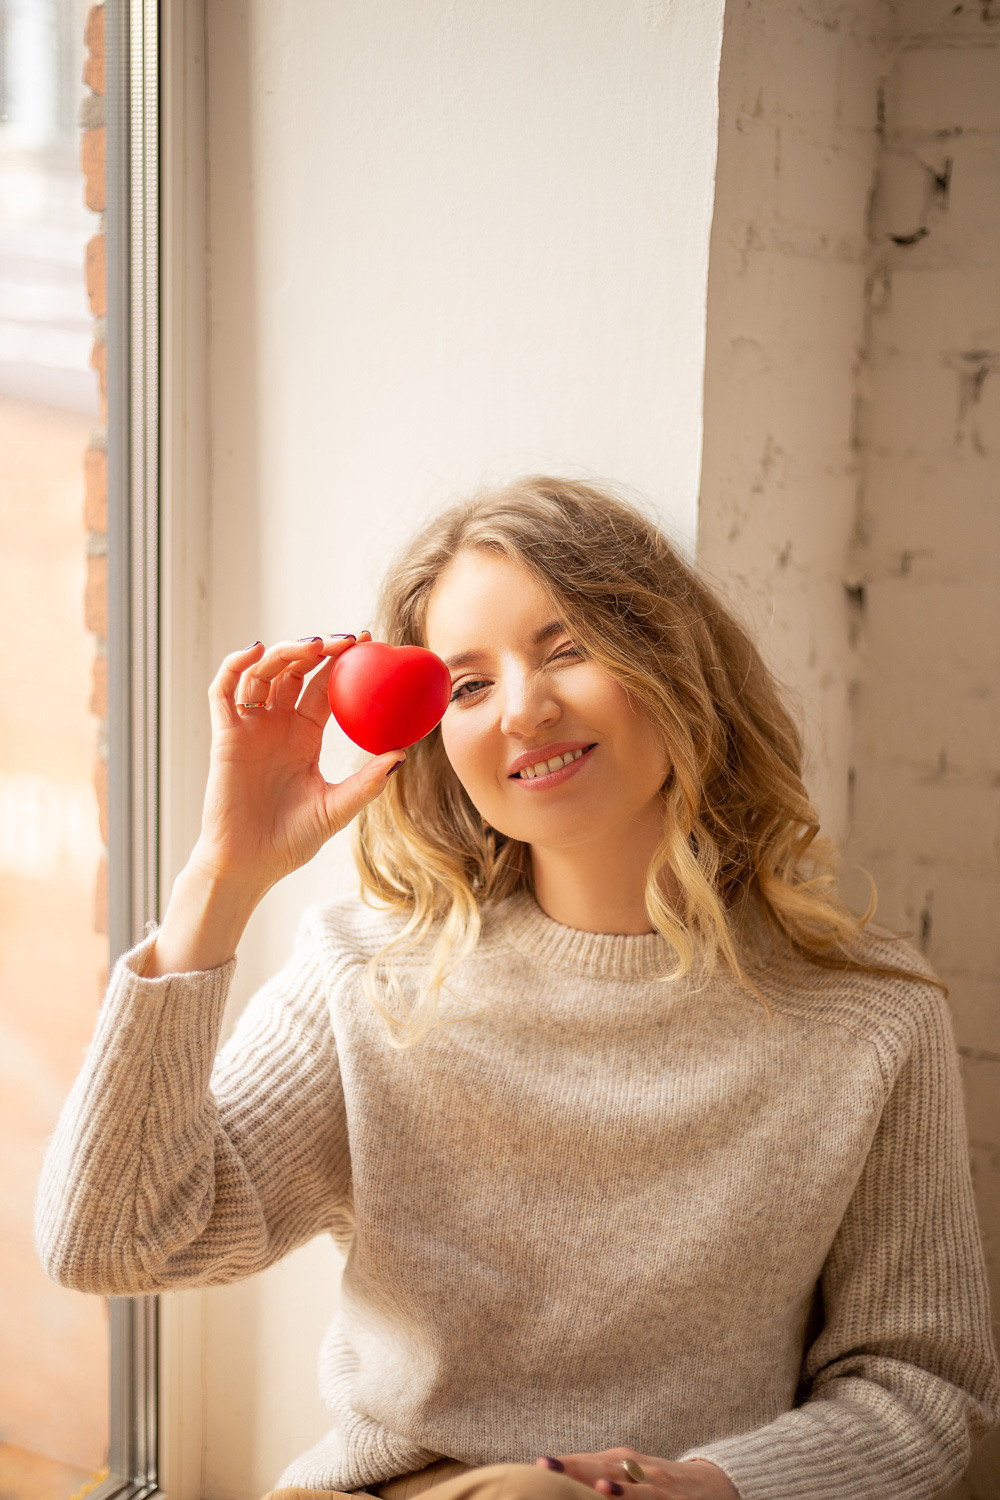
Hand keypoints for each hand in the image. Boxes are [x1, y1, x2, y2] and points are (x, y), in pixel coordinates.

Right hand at [194, 632, 404, 896]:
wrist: (249, 864)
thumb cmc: (291, 840)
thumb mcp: (338, 806)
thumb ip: (368, 781)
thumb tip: (403, 754)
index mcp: (304, 735)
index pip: (324, 686)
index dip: (342, 662)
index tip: (369, 642)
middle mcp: (276, 725)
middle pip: (295, 670)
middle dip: (319, 648)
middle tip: (348, 639)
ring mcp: (249, 728)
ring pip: (262, 672)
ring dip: (286, 651)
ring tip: (314, 645)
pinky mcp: (225, 735)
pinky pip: (223, 691)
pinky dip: (236, 664)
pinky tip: (258, 650)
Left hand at [535, 1449, 738, 1499]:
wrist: (715, 1485)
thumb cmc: (661, 1484)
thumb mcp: (632, 1474)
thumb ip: (602, 1475)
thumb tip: (563, 1479)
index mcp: (623, 1461)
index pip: (588, 1461)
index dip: (565, 1463)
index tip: (537, 1464)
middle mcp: (638, 1468)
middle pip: (602, 1468)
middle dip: (575, 1469)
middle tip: (545, 1467)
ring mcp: (658, 1485)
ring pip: (631, 1486)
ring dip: (612, 1487)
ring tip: (594, 1487)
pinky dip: (637, 1499)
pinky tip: (619, 1496)